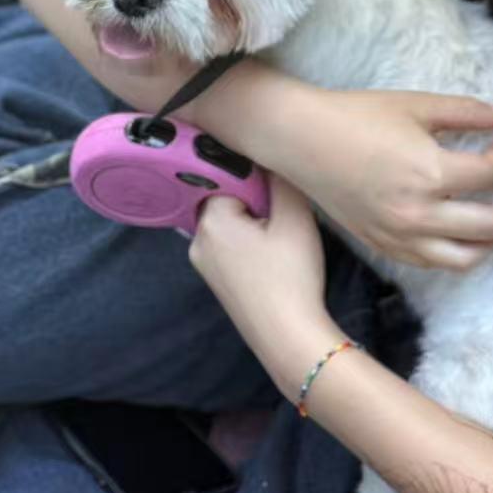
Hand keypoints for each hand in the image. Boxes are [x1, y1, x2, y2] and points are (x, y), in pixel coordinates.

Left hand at [188, 181, 342, 401]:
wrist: (288, 337)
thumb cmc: (291, 274)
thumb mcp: (295, 217)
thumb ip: (281, 178)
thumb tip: (270, 155)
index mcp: (210, 219)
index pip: (229, 174)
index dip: (258, 180)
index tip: (278, 195)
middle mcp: (197, 239)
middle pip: (227, 198)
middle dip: (255, 201)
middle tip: (284, 221)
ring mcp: (203, 264)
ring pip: (230, 222)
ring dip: (255, 222)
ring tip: (281, 243)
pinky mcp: (215, 282)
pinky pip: (230, 246)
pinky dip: (250, 244)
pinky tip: (273, 260)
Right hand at [292, 88, 492, 272]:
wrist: (303, 139)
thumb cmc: (358, 116)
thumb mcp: (416, 105)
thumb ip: (466, 111)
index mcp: (430, 173)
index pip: (489, 175)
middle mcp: (419, 214)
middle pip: (490, 225)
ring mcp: (401, 236)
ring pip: (465, 258)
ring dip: (491, 239)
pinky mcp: (384, 246)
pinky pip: (433, 263)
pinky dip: (456, 251)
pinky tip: (460, 229)